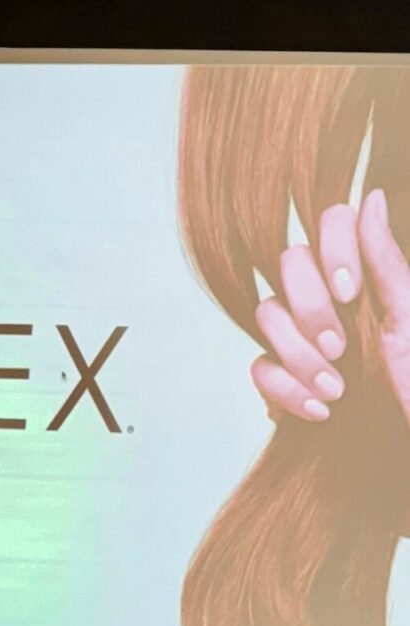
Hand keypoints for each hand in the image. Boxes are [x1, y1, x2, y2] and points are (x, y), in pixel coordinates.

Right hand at [249, 189, 409, 427]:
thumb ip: (386, 261)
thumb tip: (368, 197)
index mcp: (368, 271)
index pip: (330, 223)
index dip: (331, 252)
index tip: (351, 293)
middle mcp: (332, 294)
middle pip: (289, 264)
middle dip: (311, 309)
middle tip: (341, 348)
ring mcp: (303, 336)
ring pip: (268, 315)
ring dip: (300, 356)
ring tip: (338, 389)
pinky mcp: (283, 379)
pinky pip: (259, 368)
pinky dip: (285, 390)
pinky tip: (321, 410)